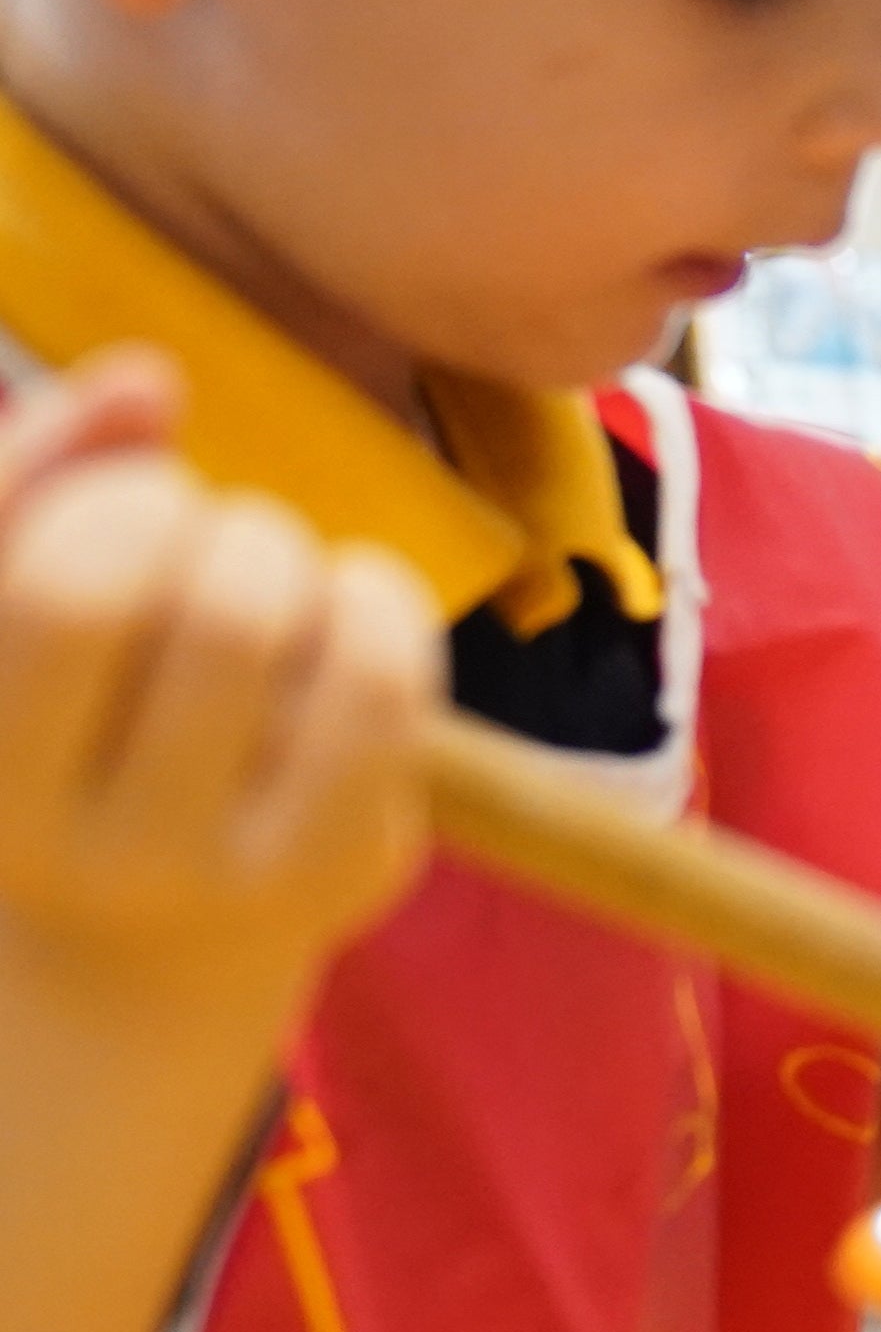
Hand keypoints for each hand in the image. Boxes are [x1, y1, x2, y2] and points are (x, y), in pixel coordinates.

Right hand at [0, 347, 440, 1018]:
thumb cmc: (53, 725)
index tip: (122, 509)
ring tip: (266, 581)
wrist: (118, 955)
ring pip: (325, 646)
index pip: (65, 590)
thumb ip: (37, 471)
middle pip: (216, 607)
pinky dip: (375, 605)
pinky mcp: (337, 876)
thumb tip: (146, 376)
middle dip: (223, 523)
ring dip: (298, 559)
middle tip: (202, 545)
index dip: (113, 498)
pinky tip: (339, 618)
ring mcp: (219, 879)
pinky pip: (391, 687)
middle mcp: (80, 853)